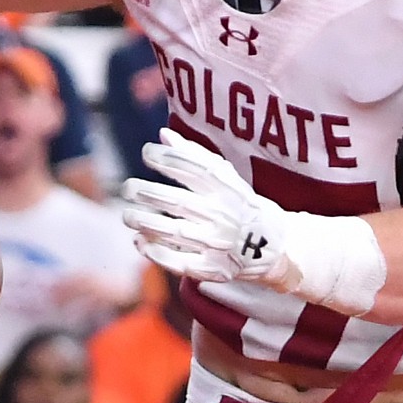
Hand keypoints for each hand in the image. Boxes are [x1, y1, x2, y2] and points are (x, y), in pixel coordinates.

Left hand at [121, 129, 383, 316]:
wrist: (274, 247)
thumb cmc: (241, 206)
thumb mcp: (227, 178)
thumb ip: (194, 157)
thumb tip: (163, 135)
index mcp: (227, 189)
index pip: (194, 169)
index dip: (166, 158)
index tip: (147, 153)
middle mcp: (222, 215)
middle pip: (178, 202)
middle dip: (147, 193)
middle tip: (128, 187)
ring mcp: (217, 243)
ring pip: (175, 232)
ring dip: (146, 223)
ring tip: (127, 215)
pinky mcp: (214, 268)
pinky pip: (180, 262)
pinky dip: (158, 253)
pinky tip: (140, 242)